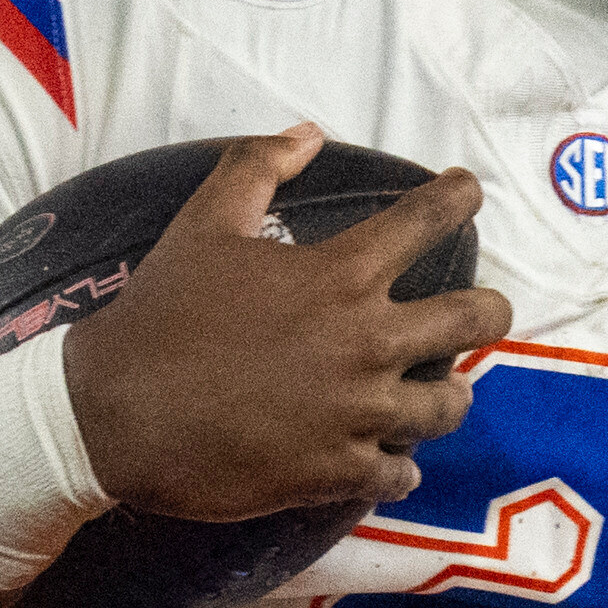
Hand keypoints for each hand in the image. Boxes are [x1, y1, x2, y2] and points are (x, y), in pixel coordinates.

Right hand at [63, 123, 503, 521]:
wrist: (116, 415)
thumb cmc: (160, 314)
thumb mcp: (203, 222)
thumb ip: (259, 166)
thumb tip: (309, 134)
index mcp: (340, 274)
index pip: (427, 220)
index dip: (459, 198)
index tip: (470, 193)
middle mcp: (366, 341)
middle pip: (474, 320)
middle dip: (492, 311)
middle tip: (487, 311)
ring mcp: (357, 412)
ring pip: (448, 407)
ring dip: (449, 395)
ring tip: (443, 392)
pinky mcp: (337, 471)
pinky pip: (401, 473)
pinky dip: (401, 466)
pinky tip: (394, 461)